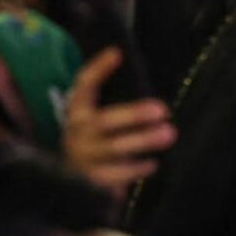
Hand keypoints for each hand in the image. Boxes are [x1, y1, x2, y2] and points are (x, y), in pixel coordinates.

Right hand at [60, 49, 177, 190]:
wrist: (67, 180)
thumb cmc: (92, 137)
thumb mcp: (94, 112)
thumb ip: (106, 89)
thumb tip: (121, 55)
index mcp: (78, 110)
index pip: (83, 84)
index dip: (98, 69)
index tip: (117, 53)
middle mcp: (77, 132)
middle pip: (104, 121)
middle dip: (134, 114)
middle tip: (162, 110)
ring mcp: (83, 158)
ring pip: (114, 148)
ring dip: (143, 141)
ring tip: (168, 134)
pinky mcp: (91, 182)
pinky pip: (115, 176)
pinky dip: (135, 169)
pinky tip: (153, 162)